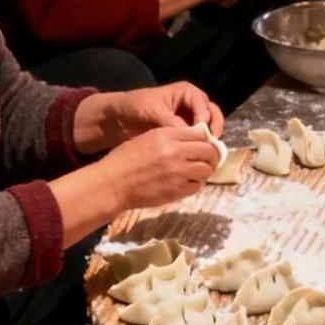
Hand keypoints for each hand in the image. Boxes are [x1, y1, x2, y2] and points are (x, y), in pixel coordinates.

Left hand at [75, 83, 223, 153]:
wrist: (118, 118)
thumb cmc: (134, 106)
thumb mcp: (152, 110)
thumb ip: (170, 120)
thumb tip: (188, 132)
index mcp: (186, 93)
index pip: (203, 104)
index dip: (205, 118)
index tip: (201, 133)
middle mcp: (191, 105)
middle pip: (212, 115)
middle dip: (213, 128)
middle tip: (210, 144)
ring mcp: (189, 120)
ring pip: (208, 128)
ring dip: (208, 140)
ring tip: (204, 153)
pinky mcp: (183, 133)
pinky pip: (197, 139)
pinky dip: (199, 147)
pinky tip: (195, 157)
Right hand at [100, 122, 220, 212]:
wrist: (113, 184)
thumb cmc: (125, 160)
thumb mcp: (147, 138)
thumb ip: (171, 137)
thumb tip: (192, 140)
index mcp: (167, 136)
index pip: (200, 134)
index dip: (206, 140)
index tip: (205, 144)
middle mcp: (176, 152)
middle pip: (208, 151)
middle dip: (211, 155)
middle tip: (208, 159)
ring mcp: (178, 173)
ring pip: (207, 170)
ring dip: (205, 170)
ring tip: (198, 171)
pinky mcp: (177, 191)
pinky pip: (197, 186)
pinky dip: (196, 184)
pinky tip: (188, 182)